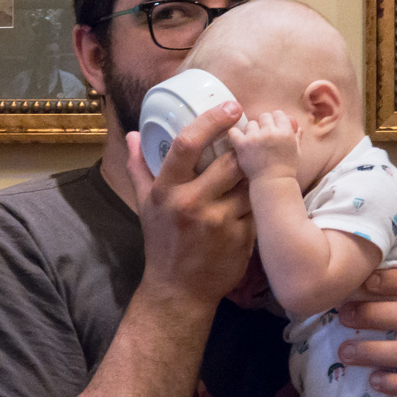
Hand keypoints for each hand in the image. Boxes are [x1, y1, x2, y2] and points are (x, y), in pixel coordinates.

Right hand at [126, 101, 254, 305]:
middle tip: (255, 131)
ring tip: (262, 158)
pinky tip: (263, 191)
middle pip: (229, 160)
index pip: (187, 145)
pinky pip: (257, 206)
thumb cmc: (161, 242)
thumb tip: (134, 134)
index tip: (231, 106)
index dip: (212, 120)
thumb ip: (139, 167)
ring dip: (256, 170)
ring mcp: (218, 222)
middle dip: (245, 144)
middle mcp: (191, 204)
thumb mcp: (145, 204)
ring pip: (249, 182)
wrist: (179, 290)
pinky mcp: (241, 238)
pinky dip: (261, 196)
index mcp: (166, 191)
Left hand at [228, 110, 299, 180]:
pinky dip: (235, 135)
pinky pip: (234, 131)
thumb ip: (297, 138)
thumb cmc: (286, 170)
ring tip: (253, 143)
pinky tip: (238, 141)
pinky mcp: (242, 145)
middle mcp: (270, 132)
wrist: (273, 184)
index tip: (274, 128)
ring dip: (251, 131)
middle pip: (264, 116)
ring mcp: (255, 138)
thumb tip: (299, 128)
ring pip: (250, 124)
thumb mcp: (297, 152)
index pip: (278, 114)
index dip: (276, 120)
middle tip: (263, 136)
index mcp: (286, 132)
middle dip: (264, 124)